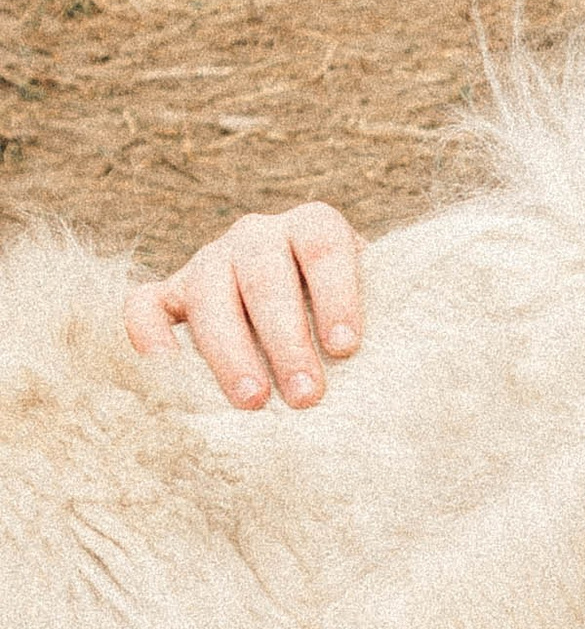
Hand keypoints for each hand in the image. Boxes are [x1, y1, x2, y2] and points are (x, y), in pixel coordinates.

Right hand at [123, 204, 366, 410]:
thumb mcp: (371, 306)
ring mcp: (209, 260)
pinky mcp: (169, 293)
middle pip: (265, 274)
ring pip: (209, 291)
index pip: (323, 245)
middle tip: (307, 396)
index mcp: (312, 225)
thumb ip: (380, 323)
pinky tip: (167, 370)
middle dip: (286, 339)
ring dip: (231, 350)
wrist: (296, 311)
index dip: (336, 294)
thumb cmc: (342, 320)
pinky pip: (144, 304)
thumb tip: (397, 376)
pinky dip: (148, 333)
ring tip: (253, 402)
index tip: (346, 349)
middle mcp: (257, 234)